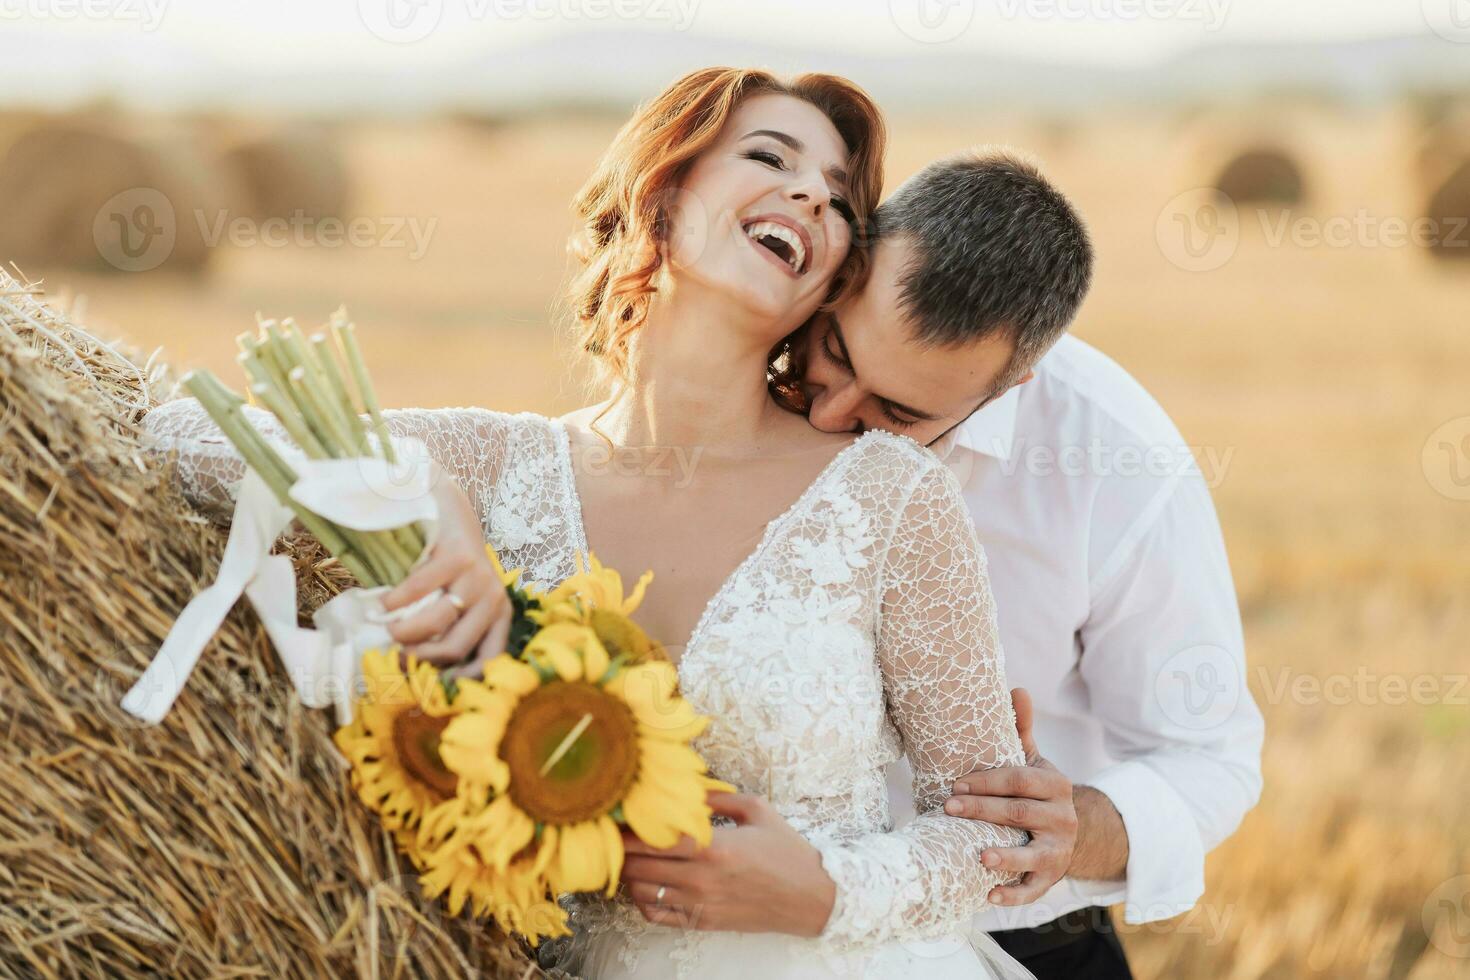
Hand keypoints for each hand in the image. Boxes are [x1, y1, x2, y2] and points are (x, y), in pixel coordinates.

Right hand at [380, 468, 510, 678]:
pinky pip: (419, 592)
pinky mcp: (458, 557)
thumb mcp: (456, 600)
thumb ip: (445, 631)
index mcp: (498, 616)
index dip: (456, 681)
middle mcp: (494, 599)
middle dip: (418, 660)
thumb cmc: (448, 564)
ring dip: (403, 632)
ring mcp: (478, 577)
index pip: (487, 661)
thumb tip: (413, 673)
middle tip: (393, 656)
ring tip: (385, 628)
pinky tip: (383, 603)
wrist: (448, 507)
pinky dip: (394, 602)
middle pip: (454, 649)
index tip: (425, 686)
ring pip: (436, 623)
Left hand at [619, 790, 836, 936]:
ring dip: (629, 874)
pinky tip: (647, 885)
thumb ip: (717, 798)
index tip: (613, 819)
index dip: (625, 831)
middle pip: (638, 866)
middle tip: (612, 835)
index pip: (652, 840)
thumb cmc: (786, 851)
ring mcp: (700, 905)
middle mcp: (701, 879)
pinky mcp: (702, 923)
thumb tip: (686, 789)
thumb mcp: (757, 810)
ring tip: (628, 857)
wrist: (809, 897)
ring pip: (641, 892)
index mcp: (714, 847)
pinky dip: (642, 901)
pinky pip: (656, 916)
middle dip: (619, 850)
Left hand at [944, 687, 1076, 905]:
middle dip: (982, 811)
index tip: (955, 783)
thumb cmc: (1038, 791)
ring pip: (1032, 856)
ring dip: (1006, 858)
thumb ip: (1021, 730)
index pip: (1018, 780)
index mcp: (1055, 784)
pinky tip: (989, 895)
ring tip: (980, 856)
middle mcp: (1062, 818)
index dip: (987, 782)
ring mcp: (1059, 851)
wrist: (1072, 831)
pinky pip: (1033, 890)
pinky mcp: (1051, 878)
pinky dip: (1013, 895)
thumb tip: (1016, 688)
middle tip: (948, 808)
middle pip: (1018, 814)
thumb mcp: (1034, 761)